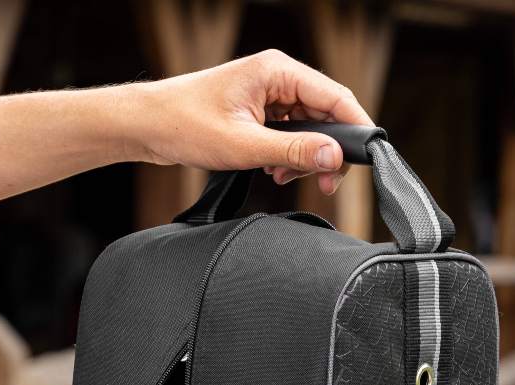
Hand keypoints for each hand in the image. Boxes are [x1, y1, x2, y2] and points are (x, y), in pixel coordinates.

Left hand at [123, 49, 373, 194]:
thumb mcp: (245, 145)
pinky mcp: (258, 111)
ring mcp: (268, 94)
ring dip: (304, 157)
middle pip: (326, 114)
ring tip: (284, 177)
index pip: (336, 96)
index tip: (366, 159)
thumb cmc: (186, 124)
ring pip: (308, 127)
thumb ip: (293, 151)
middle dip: (328, 151)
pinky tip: (272, 171)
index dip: (357, 128)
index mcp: (278, 71)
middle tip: (325, 184)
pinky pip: (289, 134)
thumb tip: (333, 156)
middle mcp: (277, 77)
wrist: (148, 126)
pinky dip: (287, 156)